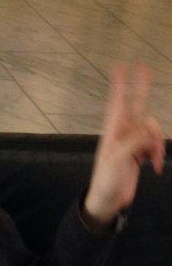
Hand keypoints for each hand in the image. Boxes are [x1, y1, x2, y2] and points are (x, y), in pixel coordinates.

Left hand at [82, 63, 164, 231]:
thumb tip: (147, 131)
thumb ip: (132, 142)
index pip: (118, 103)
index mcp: (113, 131)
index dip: (120, 84)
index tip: (119, 65)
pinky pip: (155, 144)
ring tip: (155, 160)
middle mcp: (123, 132)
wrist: (109, 200)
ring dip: (158, 143)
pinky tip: (156, 167)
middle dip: (142, 87)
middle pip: (137, 105)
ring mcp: (133, 141)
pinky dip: (159, 154)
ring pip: (152, 129)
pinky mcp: (140, 152)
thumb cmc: (106, 181)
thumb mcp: (116, 161)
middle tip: (145, 67)